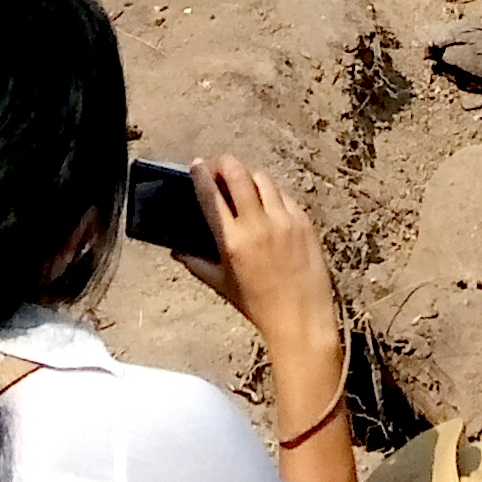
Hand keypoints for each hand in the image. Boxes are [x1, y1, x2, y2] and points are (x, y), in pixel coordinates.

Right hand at [181, 155, 342, 371]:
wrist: (300, 317)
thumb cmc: (258, 305)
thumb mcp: (222, 285)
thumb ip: (197, 264)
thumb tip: (177, 251)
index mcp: (232, 240)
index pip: (211, 194)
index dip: (201, 174)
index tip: (196, 165)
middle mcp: (257, 224)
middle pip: (237, 174)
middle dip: (224, 163)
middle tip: (218, 166)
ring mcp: (283, 220)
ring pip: (262, 179)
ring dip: (248, 175)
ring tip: (241, 182)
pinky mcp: (303, 221)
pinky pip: (284, 195)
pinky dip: (271, 194)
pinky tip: (266, 203)